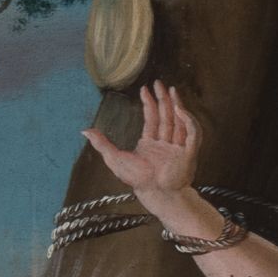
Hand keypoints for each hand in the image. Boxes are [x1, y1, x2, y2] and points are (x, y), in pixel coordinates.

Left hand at [84, 80, 200, 202]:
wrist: (155, 193)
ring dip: (177, 106)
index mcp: (151, 145)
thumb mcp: (115, 159)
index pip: (152, 119)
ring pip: (179, 121)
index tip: (144, 89)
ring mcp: (178, 147)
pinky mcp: (188, 152)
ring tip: (172, 91)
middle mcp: (165, 144)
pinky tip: (180, 110)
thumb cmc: (137, 180)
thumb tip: (85, 131)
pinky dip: (188, 121)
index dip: (149, 103)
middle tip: (159, 83)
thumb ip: (102, 144)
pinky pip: (192, 133)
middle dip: (164, 99)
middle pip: (167, 116)